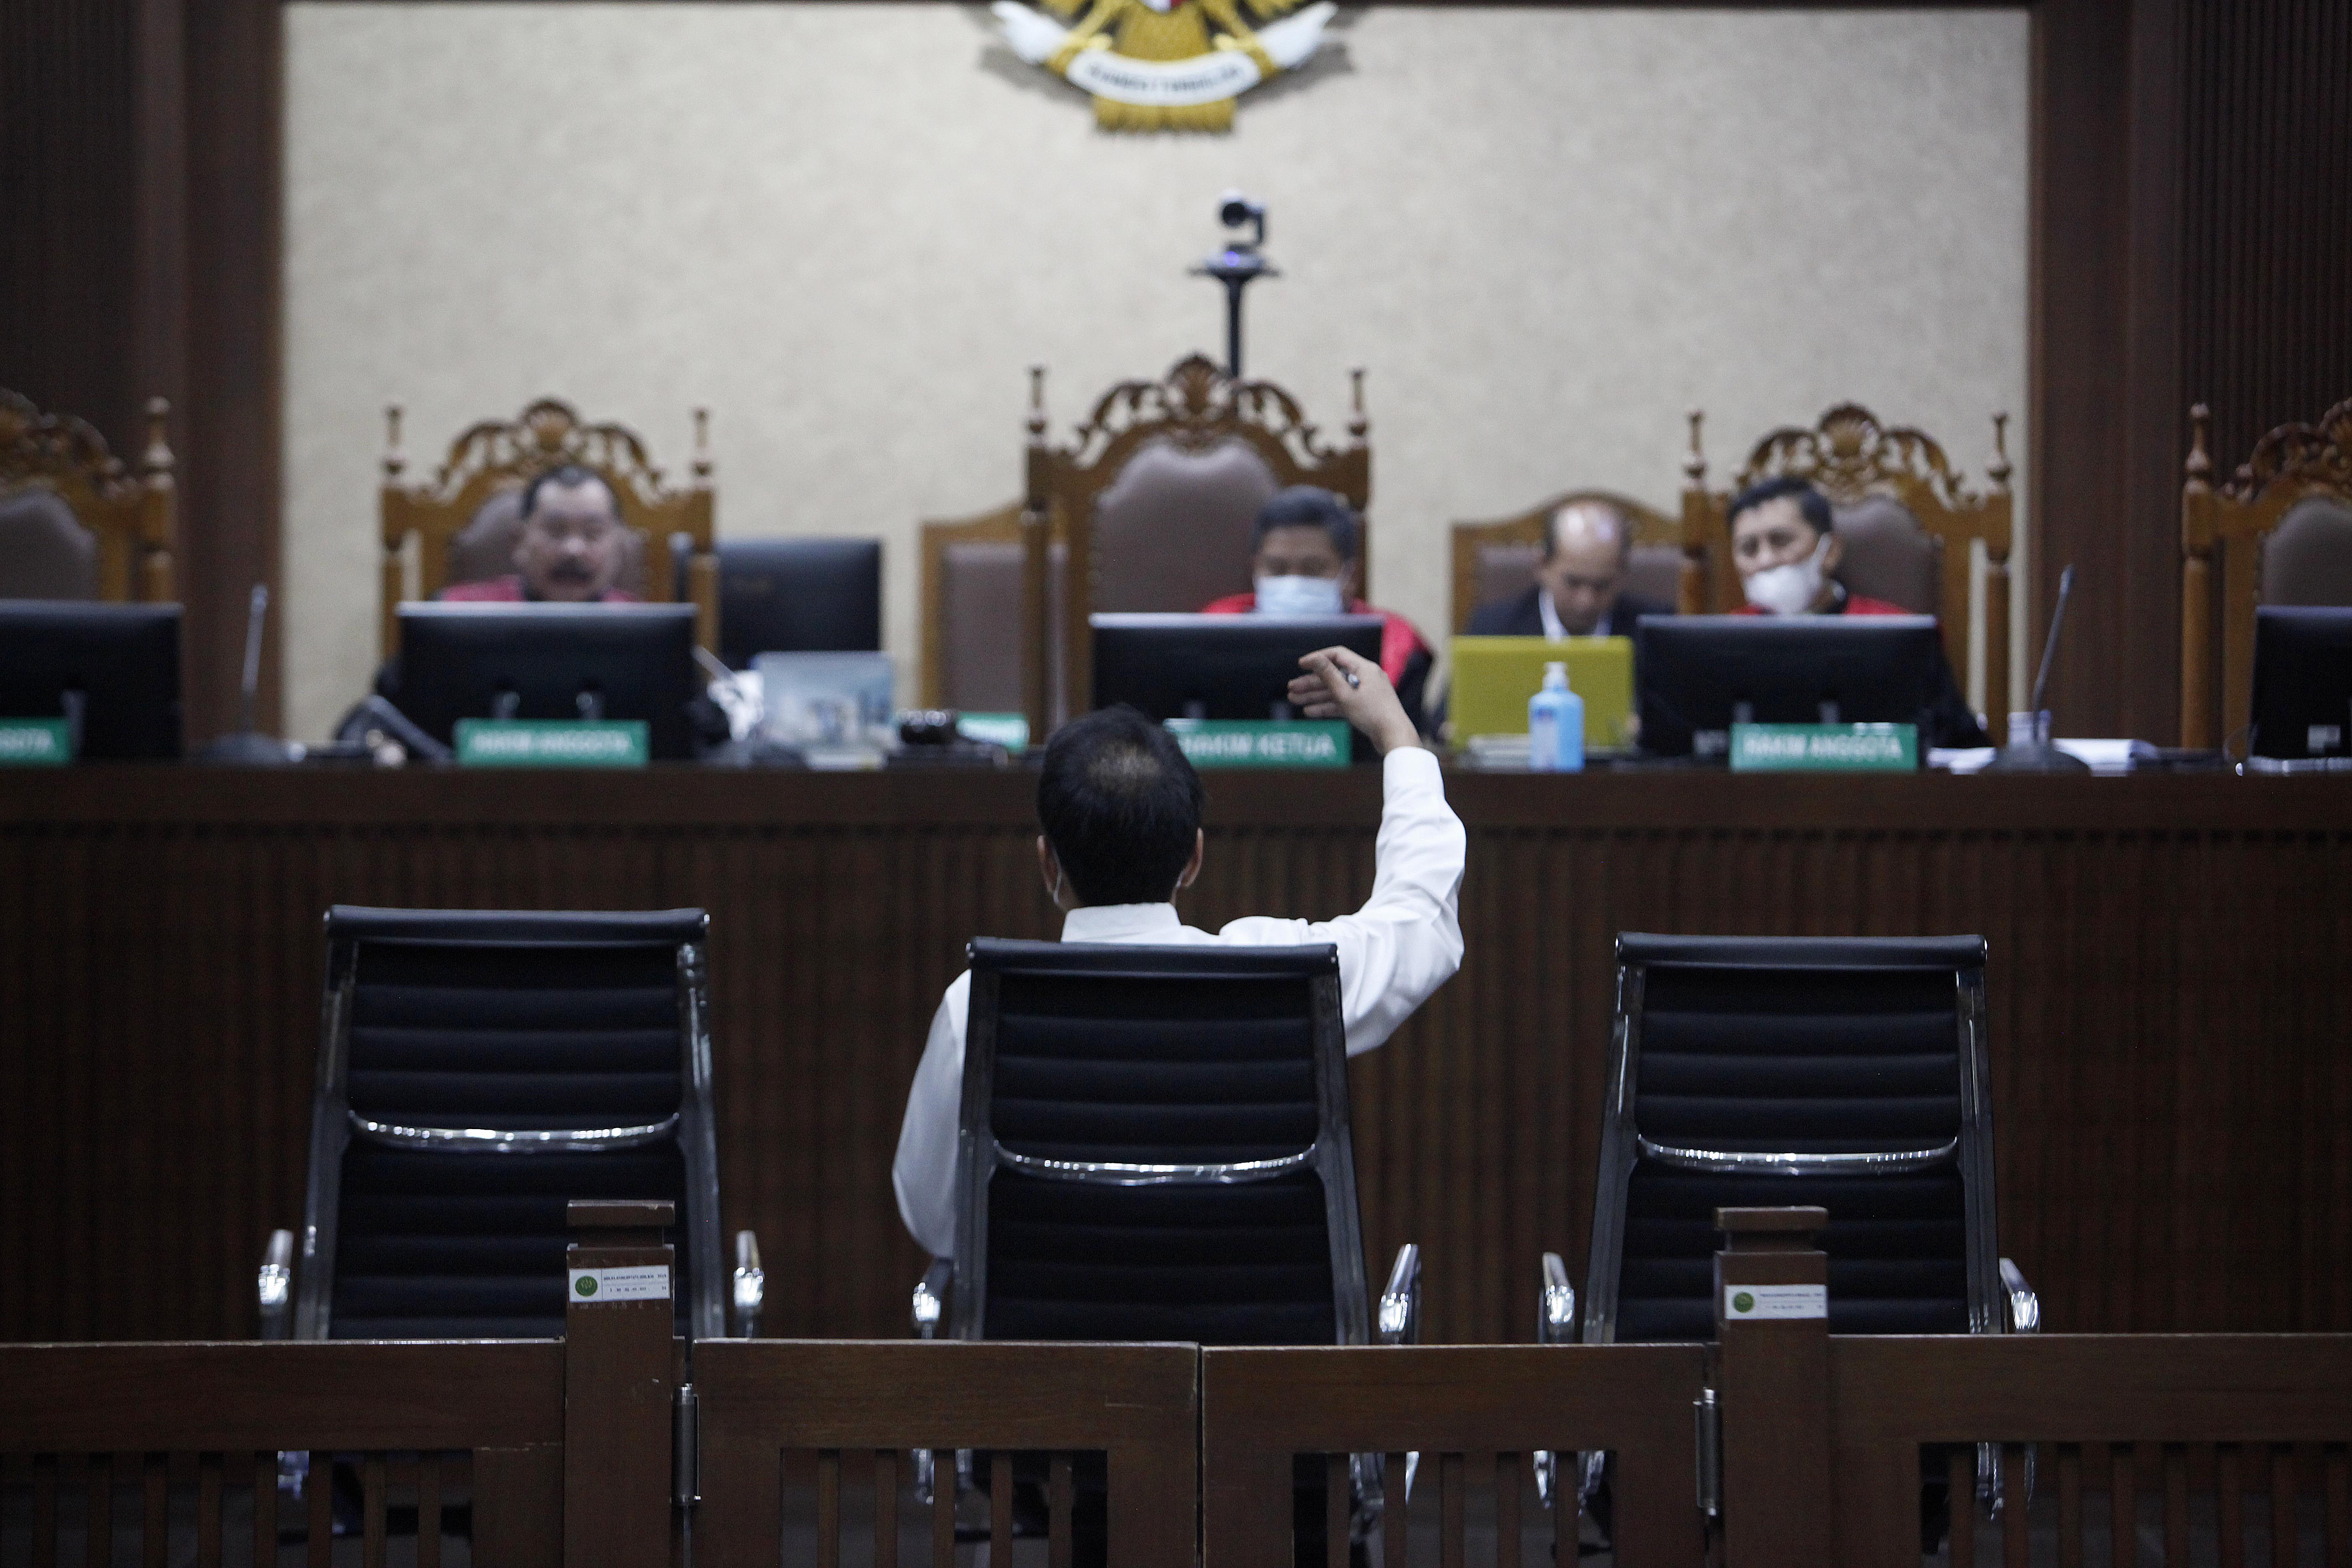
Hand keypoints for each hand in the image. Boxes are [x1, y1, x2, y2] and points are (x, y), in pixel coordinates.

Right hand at [1288, 646, 1419, 754]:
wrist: (1394, 737)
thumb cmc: (1373, 713)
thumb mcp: (1346, 694)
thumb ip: (1328, 675)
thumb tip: (1315, 658)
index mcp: (1364, 668)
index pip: (1337, 655)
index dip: (1317, 658)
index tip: (1301, 665)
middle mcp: (1365, 678)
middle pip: (1333, 676)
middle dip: (1311, 683)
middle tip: (1291, 688)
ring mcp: (1365, 693)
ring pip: (1335, 691)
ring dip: (1315, 696)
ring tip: (1295, 700)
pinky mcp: (1364, 708)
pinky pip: (1342, 703)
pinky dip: (1327, 707)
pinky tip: (1310, 712)